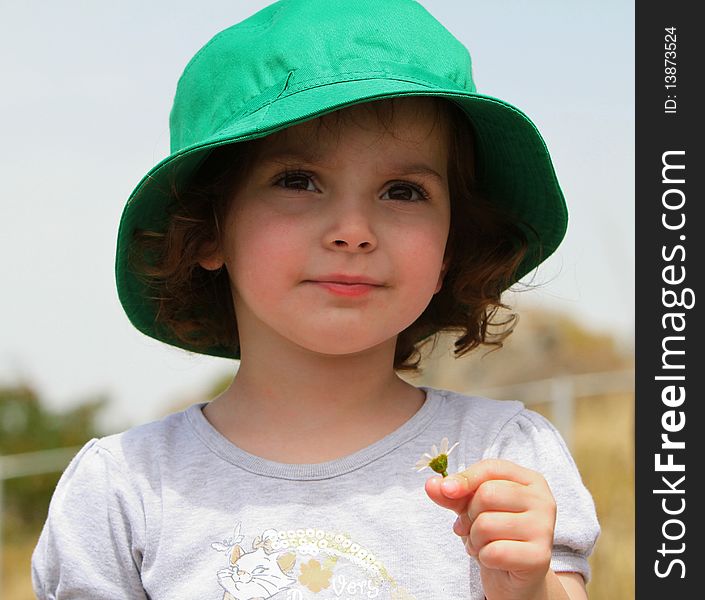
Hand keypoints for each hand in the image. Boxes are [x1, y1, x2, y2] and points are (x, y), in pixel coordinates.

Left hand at [425, 459, 556, 599]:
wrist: (515, 578)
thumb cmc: (496, 535)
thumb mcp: (472, 509)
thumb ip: (453, 494)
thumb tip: (431, 485)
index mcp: (530, 481)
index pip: (491, 468)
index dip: (464, 478)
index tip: (445, 490)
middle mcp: (543, 500)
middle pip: (487, 494)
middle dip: (470, 515)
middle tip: (472, 528)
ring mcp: (544, 528)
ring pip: (487, 524)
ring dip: (474, 539)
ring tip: (483, 544)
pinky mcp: (540, 557)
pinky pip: (495, 552)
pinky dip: (484, 557)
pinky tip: (493, 559)